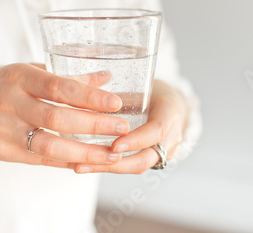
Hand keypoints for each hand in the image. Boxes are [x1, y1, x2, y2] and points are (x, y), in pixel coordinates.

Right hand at [0, 63, 129, 168]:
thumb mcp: (25, 71)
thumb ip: (63, 75)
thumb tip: (105, 77)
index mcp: (17, 76)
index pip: (57, 86)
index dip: (88, 95)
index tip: (115, 102)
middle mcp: (8, 103)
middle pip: (56, 118)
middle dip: (93, 124)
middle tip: (122, 128)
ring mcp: (2, 130)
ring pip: (48, 144)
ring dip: (84, 151)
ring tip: (112, 153)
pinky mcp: (0, 152)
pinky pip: (38, 159)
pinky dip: (65, 160)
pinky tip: (87, 161)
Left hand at [73, 80, 188, 173]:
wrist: (169, 102)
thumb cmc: (151, 89)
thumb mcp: (141, 84)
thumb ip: (120, 92)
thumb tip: (85, 87)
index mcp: (170, 112)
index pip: (157, 131)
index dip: (137, 140)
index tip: (115, 145)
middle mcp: (172, 135)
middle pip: (147, 157)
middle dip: (119, 162)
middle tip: (91, 160)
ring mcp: (164, 151)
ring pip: (138, 166)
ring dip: (109, 168)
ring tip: (81, 167)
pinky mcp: (153, 160)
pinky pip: (132, 166)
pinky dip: (109, 167)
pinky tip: (86, 166)